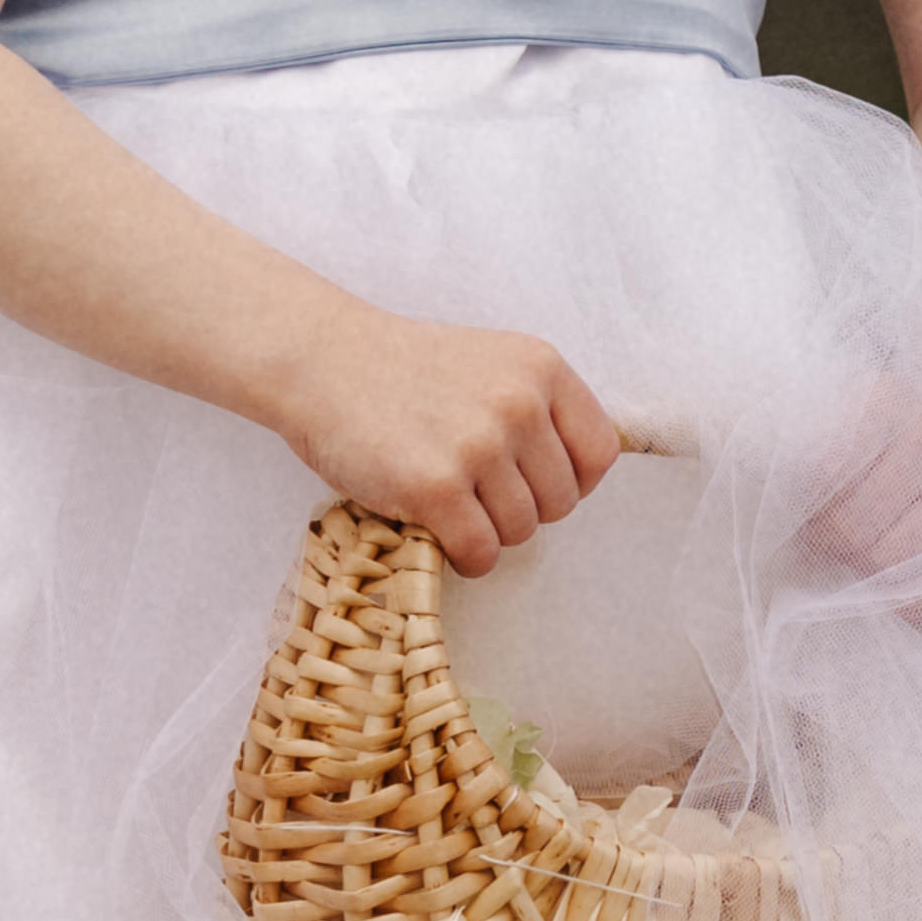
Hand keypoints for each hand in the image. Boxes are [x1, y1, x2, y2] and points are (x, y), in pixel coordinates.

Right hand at [272, 309, 626, 571]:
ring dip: (489, 534)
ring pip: (521, 530)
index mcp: (542, 368)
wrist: (323, 362)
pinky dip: (466, 558)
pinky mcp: (435, 487)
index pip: (599, 453)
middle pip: (561, 500)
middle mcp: (519, 404)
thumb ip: (538, 407)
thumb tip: (578, 476)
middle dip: (523, 510)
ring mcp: (479, 446)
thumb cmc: (405, 371)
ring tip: (452, 509)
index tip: (537, 486)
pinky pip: (480, 551)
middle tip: (478, 497)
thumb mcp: (491, 364)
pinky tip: (440, 536)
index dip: (573, 482)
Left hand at [802, 360, 921, 625]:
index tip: (799, 509)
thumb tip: (776, 518)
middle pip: (855, 527)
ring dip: (864, 573)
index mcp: (884, 399)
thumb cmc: (865, 435)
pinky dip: (916, 605)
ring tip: (854, 556)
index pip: (821, 473)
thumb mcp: (830, 419)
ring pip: (895, 559)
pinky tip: (893, 599)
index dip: (801, 507)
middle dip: (829, 544)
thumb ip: (799, 454)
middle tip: (822, 539)